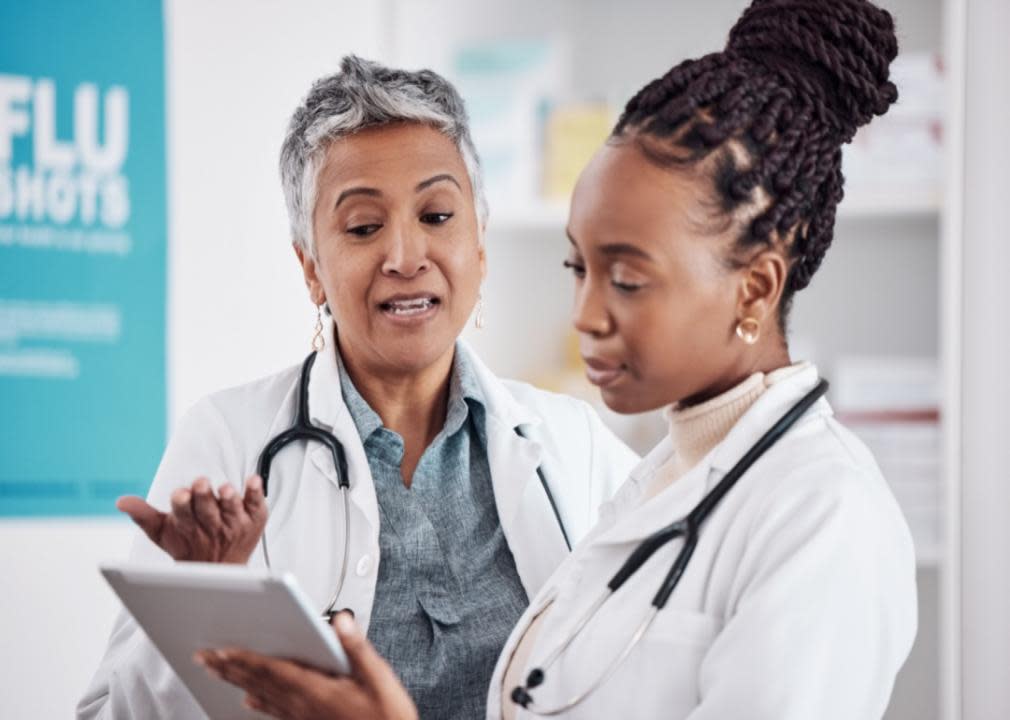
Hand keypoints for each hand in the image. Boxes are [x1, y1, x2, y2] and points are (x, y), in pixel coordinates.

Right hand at [116, 475, 267, 563]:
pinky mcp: (254, 519)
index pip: (183, 513)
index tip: (180, 493)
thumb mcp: (163, 532)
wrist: (220, 569)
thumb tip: (121, 501)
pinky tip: (253, 480)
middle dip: (203, 496)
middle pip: (207, 509)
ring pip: (232, 510)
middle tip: (201, 483)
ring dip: (229, 499)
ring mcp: (235, 523)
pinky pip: (257, 505)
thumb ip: (143, 515)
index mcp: (189, 526)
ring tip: (226, 489)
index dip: (182, 503)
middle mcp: (213, 525)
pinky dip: (255, 493)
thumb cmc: (189, 545)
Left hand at [195, 613, 417, 719]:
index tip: (221, 650)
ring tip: (215, 671)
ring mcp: (304, 717)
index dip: (245, 659)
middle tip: (203, 656)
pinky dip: (259, 703)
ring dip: (237, 681)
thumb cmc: (387, 718)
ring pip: (262, 696)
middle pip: (259, 682)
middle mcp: (303, 705)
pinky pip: (276, 711)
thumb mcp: (380, 679)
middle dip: (229, 667)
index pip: (272, 670)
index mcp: (317, 691)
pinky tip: (248, 701)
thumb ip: (357, 649)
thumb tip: (341, 621)